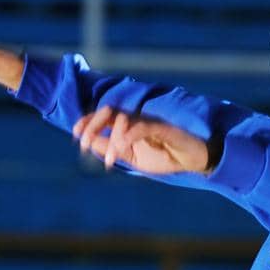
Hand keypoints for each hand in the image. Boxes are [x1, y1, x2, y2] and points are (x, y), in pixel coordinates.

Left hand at [74, 105, 210, 175]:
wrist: (194, 160)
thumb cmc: (165, 156)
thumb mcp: (133, 158)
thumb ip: (113, 149)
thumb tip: (90, 143)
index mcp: (128, 124)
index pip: (104, 115)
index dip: (87, 121)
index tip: (75, 134)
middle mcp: (137, 118)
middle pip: (109, 110)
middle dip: (92, 124)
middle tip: (82, 144)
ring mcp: (150, 121)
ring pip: (123, 117)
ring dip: (111, 138)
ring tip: (108, 160)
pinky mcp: (163, 128)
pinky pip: (142, 127)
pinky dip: (128, 136)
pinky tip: (120, 148)